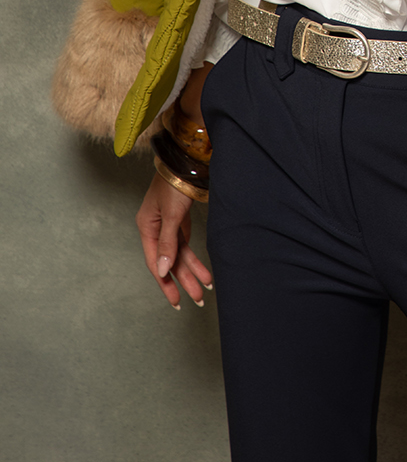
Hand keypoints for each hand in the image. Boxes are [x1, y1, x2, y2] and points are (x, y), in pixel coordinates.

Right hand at [136, 171, 213, 309]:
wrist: (186, 161)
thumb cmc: (175, 184)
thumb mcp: (171, 215)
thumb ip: (167, 243)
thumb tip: (163, 270)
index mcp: (146, 228)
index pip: (155, 262)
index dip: (166, 283)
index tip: (176, 300)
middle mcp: (155, 229)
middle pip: (170, 261)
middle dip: (184, 281)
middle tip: (198, 299)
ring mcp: (167, 225)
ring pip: (180, 255)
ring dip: (192, 272)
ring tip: (205, 289)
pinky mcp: (179, 221)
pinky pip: (185, 245)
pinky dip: (194, 257)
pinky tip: (203, 271)